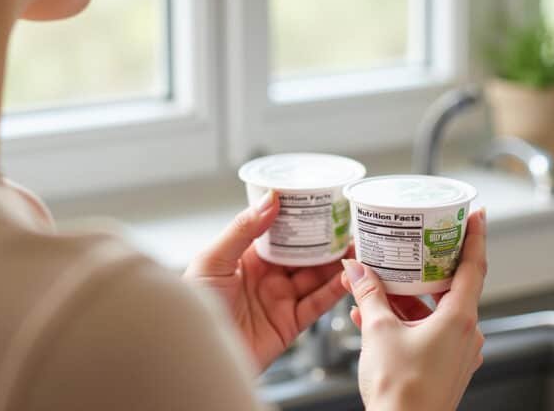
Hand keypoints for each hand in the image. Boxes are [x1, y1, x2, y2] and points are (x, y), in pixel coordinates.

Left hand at [183, 191, 348, 370]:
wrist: (195, 355)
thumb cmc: (194, 307)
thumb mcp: (213, 260)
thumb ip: (242, 229)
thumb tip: (270, 199)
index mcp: (247, 258)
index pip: (280, 232)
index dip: (302, 218)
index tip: (323, 204)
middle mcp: (266, 277)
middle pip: (304, 254)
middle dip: (327, 241)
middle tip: (350, 225)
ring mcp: (279, 300)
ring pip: (316, 277)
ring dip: (338, 263)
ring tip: (359, 248)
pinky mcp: (289, 324)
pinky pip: (318, 304)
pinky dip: (335, 291)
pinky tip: (349, 277)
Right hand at [342, 209, 486, 410]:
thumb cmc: (400, 392)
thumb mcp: (378, 331)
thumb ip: (369, 295)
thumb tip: (356, 270)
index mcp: (460, 319)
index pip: (474, 266)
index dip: (475, 237)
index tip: (476, 215)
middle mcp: (467, 335)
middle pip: (451, 287)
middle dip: (425, 268)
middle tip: (414, 245)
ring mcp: (458, 353)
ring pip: (435, 312)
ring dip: (407, 299)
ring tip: (376, 286)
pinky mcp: (446, 368)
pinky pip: (429, 333)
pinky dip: (407, 322)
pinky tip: (374, 317)